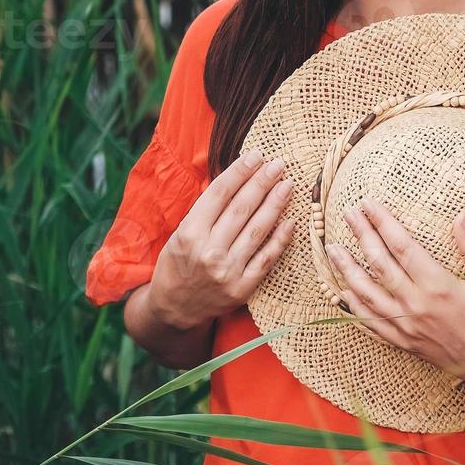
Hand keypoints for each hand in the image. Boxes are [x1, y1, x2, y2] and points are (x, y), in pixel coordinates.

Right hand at [148, 149, 295, 329]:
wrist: (174, 308)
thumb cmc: (177, 264)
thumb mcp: (181, 233)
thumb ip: (206, 212)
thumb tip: (237, 180)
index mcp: (189, 233)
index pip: (219, 194)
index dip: (240, 172)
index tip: (256, 155)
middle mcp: (208, 251)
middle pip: (241, 209)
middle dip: (262, 182)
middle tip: (278, 164)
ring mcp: (227, 272)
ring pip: (257, 230)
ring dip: (275, 204)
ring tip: (287, 184)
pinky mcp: (241, 289)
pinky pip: (266, 259)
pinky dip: (280, 240)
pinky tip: (290, 221)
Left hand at [323, 197, 464, 392]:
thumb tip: (460, 215)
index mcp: (438, 286)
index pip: (401, 246)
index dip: (382, 222)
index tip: (367, 203)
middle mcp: (416, 305)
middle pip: (379, 264)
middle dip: (361, 235)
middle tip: (347, 213)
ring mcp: (407, 326)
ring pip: (367, 294)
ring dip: (347, 269)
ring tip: (332, 249)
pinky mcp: (405, 343)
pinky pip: (373, 324)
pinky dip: (355, 308)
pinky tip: (343, 293)